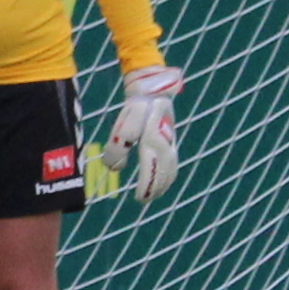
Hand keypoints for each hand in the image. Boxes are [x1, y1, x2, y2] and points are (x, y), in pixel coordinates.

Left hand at [100, 64, 184, 201]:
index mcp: (154, 140)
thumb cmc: (135, 107)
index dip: (146, 186)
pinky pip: (173, 161)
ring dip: (164, 183)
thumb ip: (117, 148)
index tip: (139, 198)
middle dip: (155, 188)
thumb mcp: (122, 126)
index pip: (152, 169)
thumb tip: (115, 169)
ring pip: (171, 168)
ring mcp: (172, 141)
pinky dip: (170, 173)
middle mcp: (166, 143)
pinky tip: (164, 180)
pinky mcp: (172, 138)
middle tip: (145, 200)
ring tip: (155, 194)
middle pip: (164, 172)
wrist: (153, 89)